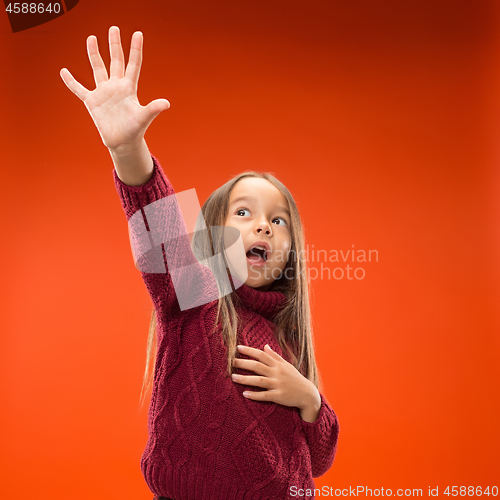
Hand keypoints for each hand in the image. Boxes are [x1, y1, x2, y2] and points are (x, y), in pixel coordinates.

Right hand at [60, 26, 169, 150]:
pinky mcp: (92, 102)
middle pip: (115, 61)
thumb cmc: (135, 131)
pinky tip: (64, 71)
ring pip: (98, 69)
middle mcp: (116, 87)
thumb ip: (153, 109)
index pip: (133, 64)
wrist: (123, 143)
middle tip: (114, 28)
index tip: (138, 33)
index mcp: (129, 88)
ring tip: (92, 38)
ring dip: (94, 54)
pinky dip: (71, 81)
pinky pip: (78, 89)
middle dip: (115, 45)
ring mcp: (103, 93)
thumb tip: (166, 103)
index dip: (135, 49)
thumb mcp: (143, 118)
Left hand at [232, 344, 319, 414]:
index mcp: (278, 365)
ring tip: (233, 377)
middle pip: (257, 366)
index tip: (238, 348)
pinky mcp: (278, 396)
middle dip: (244, 363)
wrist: (307, 394)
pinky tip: (244, 394)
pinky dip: (254, 395)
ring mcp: (277, 385)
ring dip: (245, 379)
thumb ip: (275, 356)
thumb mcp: (286, 365)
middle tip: (231, 362)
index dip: (249, 351)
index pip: (261, 355)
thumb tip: (265, 346)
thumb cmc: (295, 378)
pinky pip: (264, 396)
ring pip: (259, 381)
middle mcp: (277, 373)